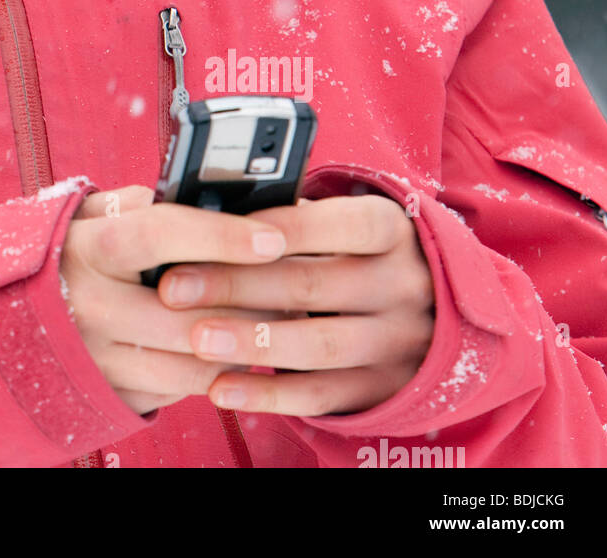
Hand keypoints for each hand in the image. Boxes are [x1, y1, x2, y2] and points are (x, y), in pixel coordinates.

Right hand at [61, 185, 296, 414]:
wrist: (5, 324)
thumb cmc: (64, 256)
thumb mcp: (86, 216)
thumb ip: (137, 203)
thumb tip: (199, 192)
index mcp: (86, 249)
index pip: (161, 234)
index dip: (222, 235)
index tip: (273, 237)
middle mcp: (90, 307)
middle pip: (193, 311)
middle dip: (253, 300)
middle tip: (291, 284)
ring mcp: (101, 359)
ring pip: (197, 363)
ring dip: (244, 343)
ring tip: (269, 316)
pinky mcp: (113, 396)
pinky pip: (184, 392)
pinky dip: (216, 371)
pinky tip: (230, 346)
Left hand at [157, 192, 435, 416]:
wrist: (432, 307)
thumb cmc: (355, 248)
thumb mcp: (345, 220)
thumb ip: (292, 215)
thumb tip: (212, 211)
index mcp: (392, 231)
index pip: (343, 224)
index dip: (283, 228)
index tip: (218, 230)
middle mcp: (403, 287)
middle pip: (315, 285)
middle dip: (238, 285)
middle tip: (175, 286)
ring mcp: (398, 343)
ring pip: (318, 344)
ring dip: (251, 342)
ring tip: (196, 338)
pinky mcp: (382, 389)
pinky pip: (322, 395)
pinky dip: (268, 394)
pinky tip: (221, 388)